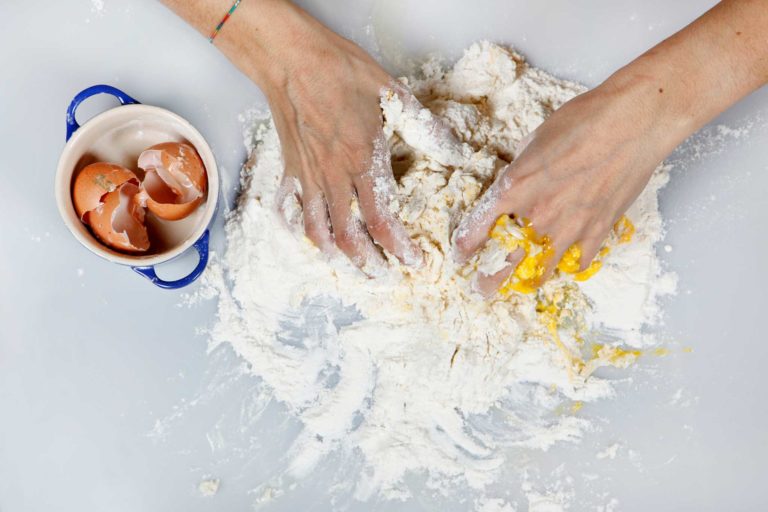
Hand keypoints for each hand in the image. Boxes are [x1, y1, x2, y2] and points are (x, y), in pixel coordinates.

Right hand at [250, 5, 432, 273]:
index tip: (412, 261)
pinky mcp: (290, 169)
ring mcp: (309, 176)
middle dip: (369, 264)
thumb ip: (426, 129)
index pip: (382, 219)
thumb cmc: (341, 72)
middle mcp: (334, 177)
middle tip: (384, 277)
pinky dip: (300, 229)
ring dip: (336, 255)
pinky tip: (310, 237)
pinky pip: (292, 210)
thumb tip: (456, 152)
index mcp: (363, 161)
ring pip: (319, 230)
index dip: (398, 247)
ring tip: (349, 267)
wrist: (292, 59)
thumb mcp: (394, 95)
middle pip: (350, 236)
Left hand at [453, 80, 670, 295]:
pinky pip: (579, 261)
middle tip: (482, 288)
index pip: (477, 228)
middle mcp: (537, 214)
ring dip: (530, 277)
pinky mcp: (598, 231)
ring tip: (523, 284)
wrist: (634, 122)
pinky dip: (571, 264)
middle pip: (504, 260)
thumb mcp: (536, 140)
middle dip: (489, 279)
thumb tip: (519, 178)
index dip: (466, 247)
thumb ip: (522, 167)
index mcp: (514, 188)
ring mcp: (569, 227)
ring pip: (541, 269)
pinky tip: (567, 264)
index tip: (462, 258)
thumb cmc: (585, 120)